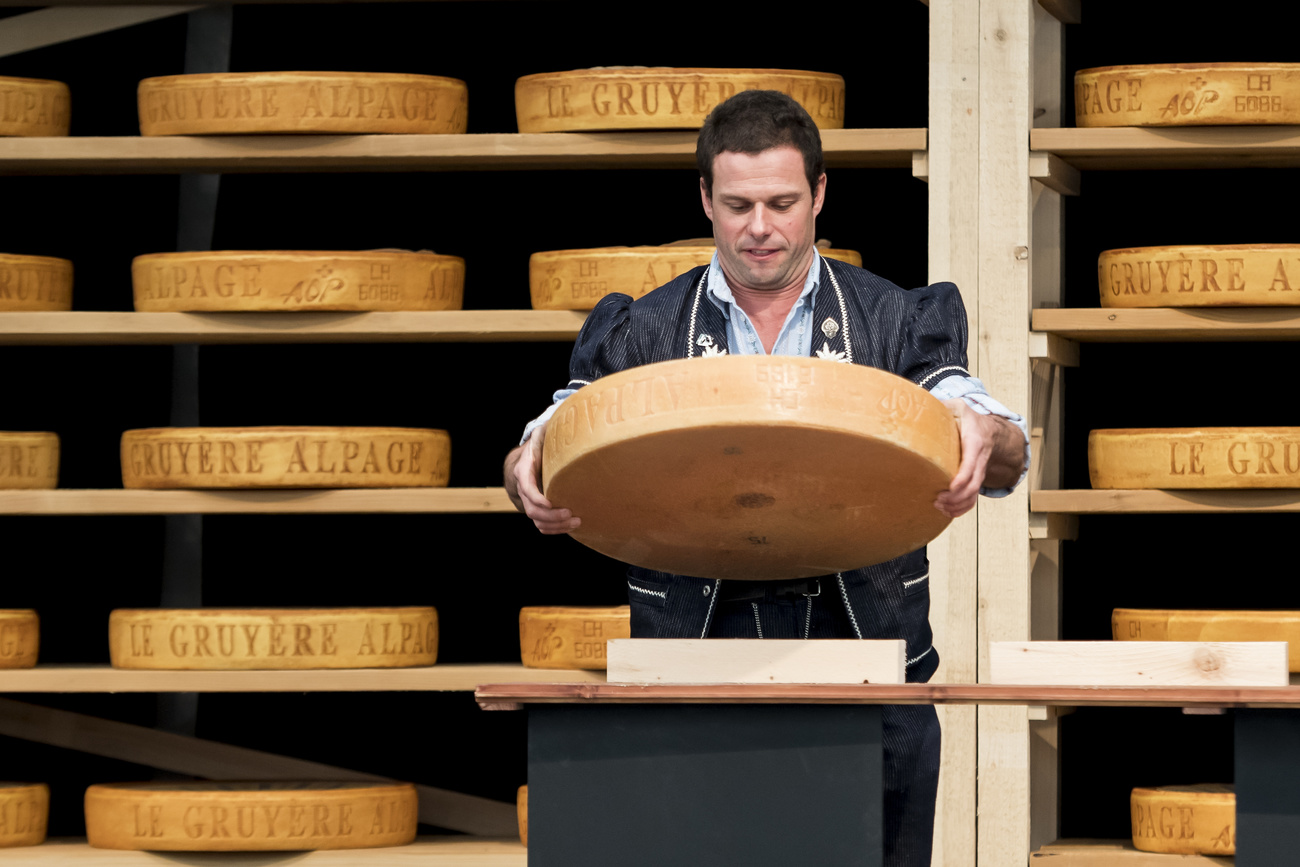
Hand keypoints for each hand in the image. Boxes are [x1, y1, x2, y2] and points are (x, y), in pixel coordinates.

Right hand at [503, 423, 580, 534]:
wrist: (527, 460)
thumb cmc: (539, 445)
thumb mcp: (541, 434)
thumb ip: (547, 430)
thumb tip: (561, 419)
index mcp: (524, 471)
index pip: (527, 488)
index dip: (537, 497)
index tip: (551, 502)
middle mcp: (524, 489)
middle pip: (533, 510)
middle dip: (552, 515)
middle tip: (572, 513)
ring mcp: (529, 502)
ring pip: (538, 521)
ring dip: (557, 525)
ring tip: (577, 521)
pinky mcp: (537, 510)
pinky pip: (542, 526)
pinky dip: (555, 529)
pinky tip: (571, 527)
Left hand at [934, 399, 1021, 518]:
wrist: (989, 430)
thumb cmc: (968, 418)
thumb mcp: (957, 407)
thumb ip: (942, 406)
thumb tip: (918, 406)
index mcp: (974, 442)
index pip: (971, 464)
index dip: (962, 478)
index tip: (949, 488)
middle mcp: (979, 459)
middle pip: (973, 485)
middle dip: (956, 497)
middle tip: (937, 500)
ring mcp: (979, 471)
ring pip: (974, 494)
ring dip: (958, 505)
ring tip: (940, 507)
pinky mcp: (975, 480)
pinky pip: (973, 498)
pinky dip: (963, 508)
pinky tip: (948, 512)